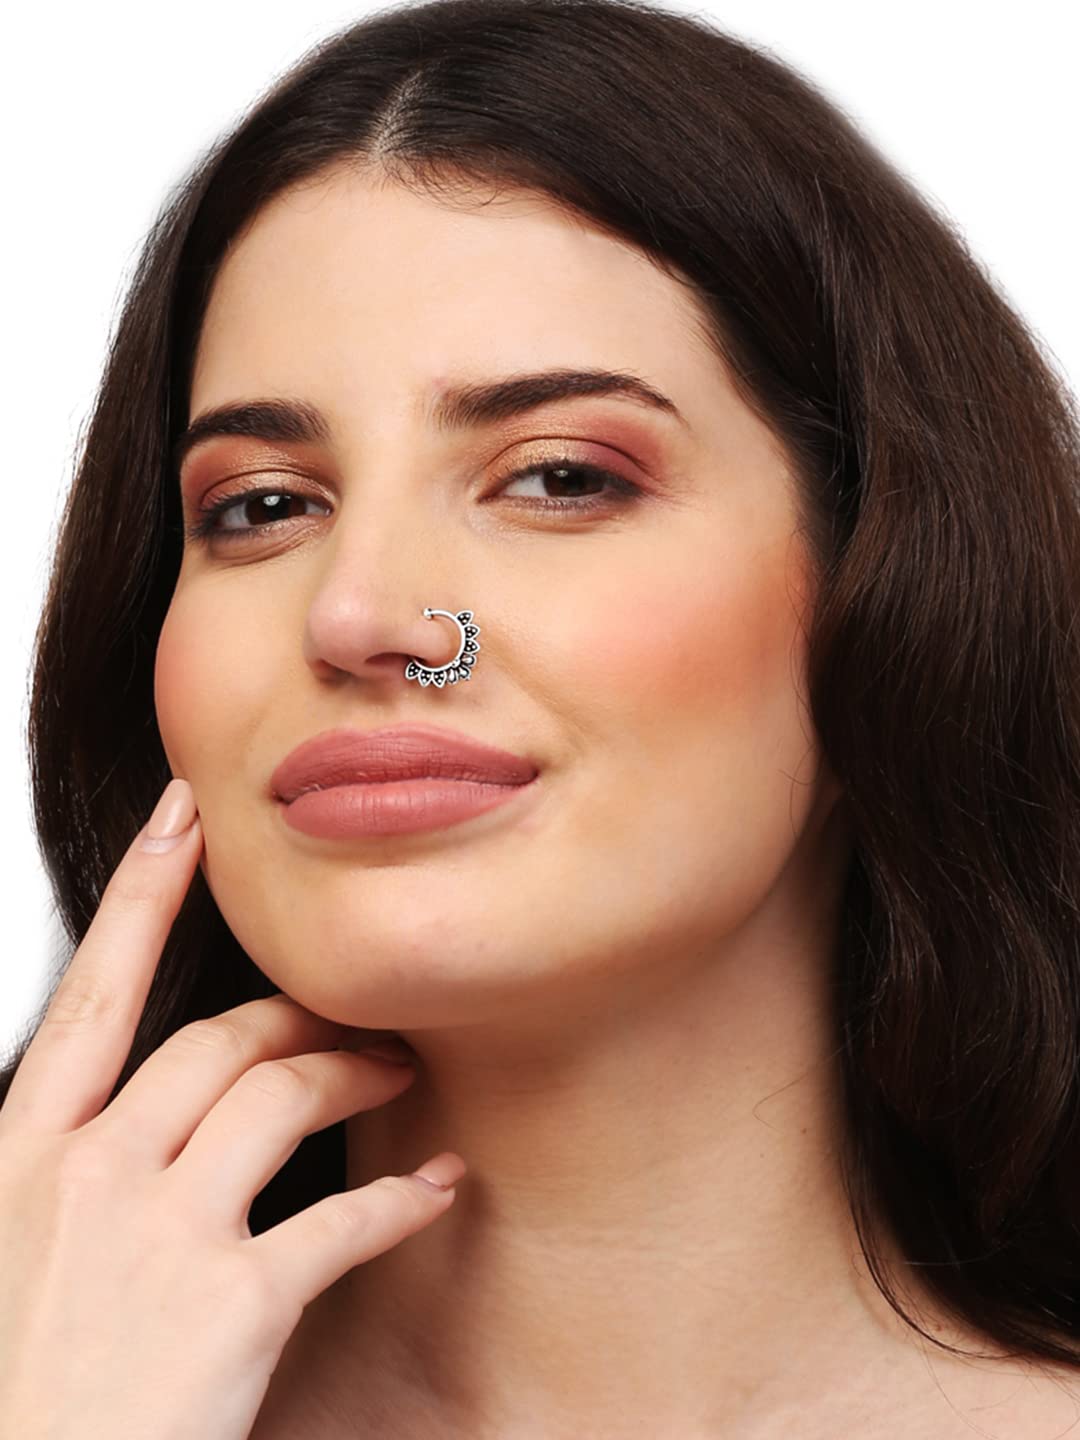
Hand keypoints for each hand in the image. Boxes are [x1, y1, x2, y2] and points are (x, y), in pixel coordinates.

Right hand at [0, 778, 464, 1439]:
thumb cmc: (13, 1388)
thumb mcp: (9, 1250)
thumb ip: (64, 1174)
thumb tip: (121, 1125)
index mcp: (21, 1158)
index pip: (93, 995)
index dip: (144, 894)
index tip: (186, 819)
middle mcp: (91, 1175)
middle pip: (215, 1039)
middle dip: (293, 1013)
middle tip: (343, 1009)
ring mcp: (160, 1235)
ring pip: (280, 1095)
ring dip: (350, 1073)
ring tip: (394, 1071)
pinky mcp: (233, 1307)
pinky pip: (342, 1223)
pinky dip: (402, 1200)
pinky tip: (436, 1187)